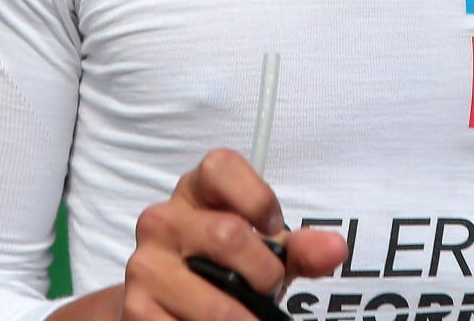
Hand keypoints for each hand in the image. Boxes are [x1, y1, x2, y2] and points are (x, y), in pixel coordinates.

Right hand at [119, 149, 347, 319]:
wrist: (172, 306)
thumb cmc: (225, 269)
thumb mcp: (264, 252)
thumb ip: (301, 249)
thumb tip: (336, 249)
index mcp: (193, 191)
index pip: (221, 167)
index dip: (257, 198)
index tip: (273, 229)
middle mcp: (161, 221)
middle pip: (228, 235)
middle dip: (264, 274)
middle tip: (268, 290)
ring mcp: (144, 266)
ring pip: (216, 303)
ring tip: (249, 319)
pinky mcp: (137, 311)